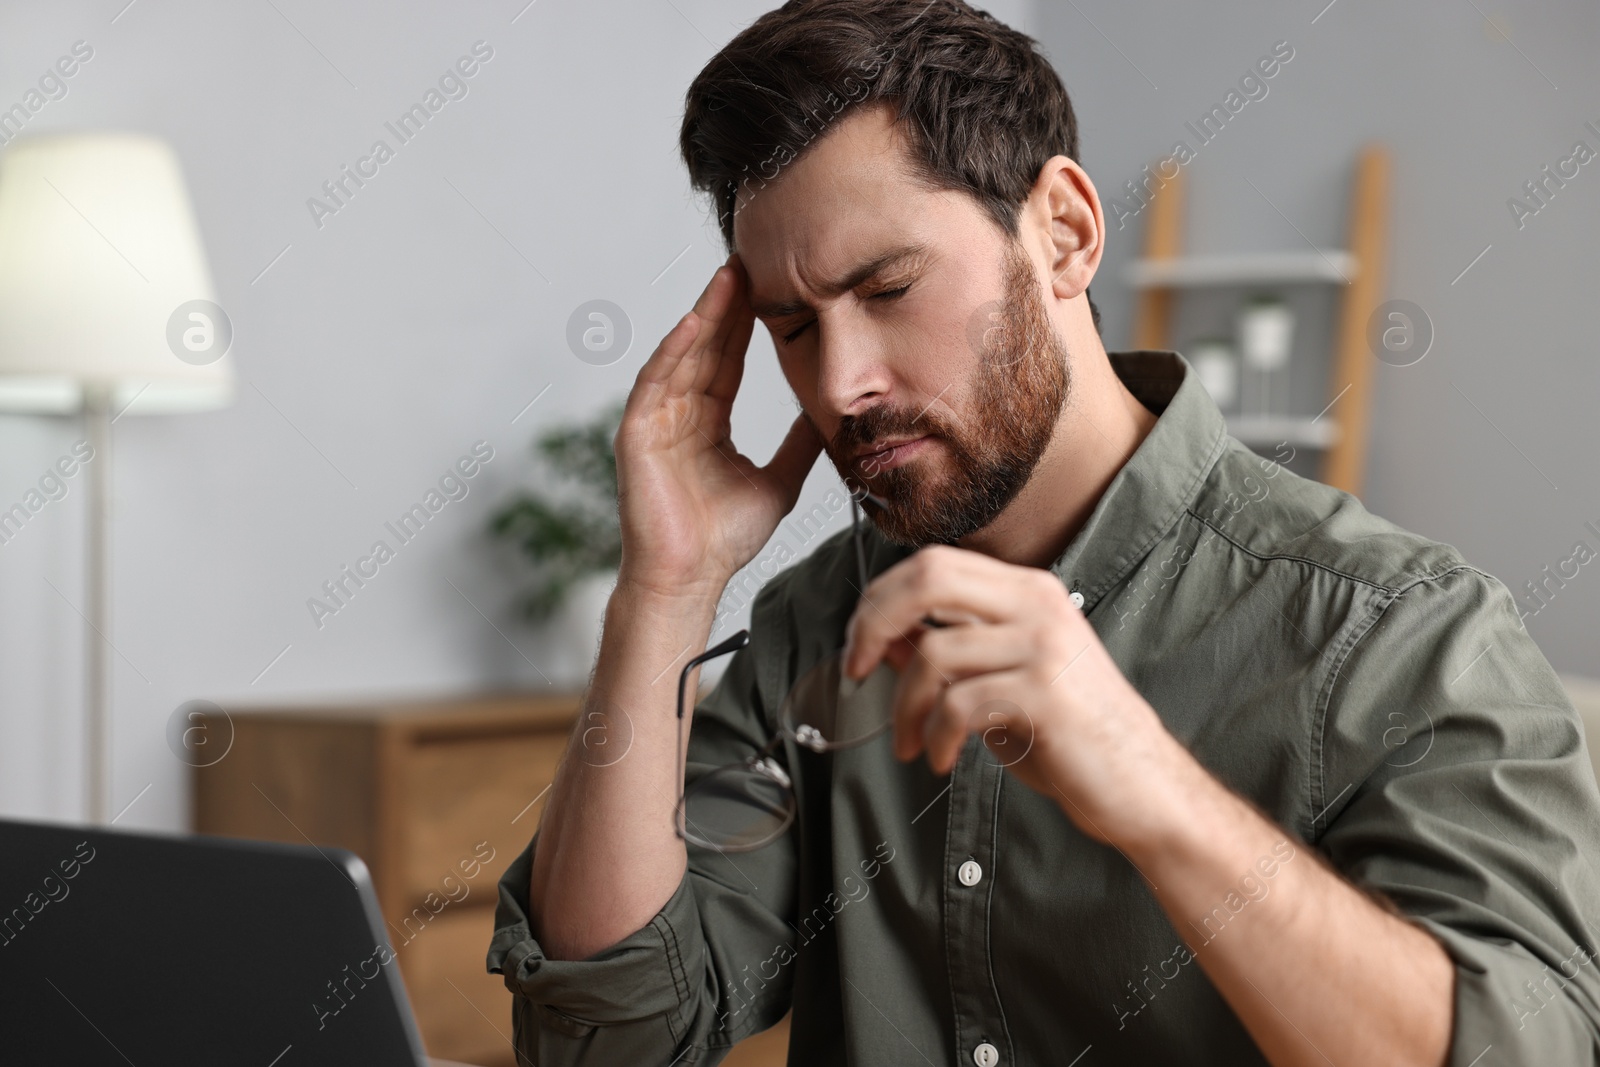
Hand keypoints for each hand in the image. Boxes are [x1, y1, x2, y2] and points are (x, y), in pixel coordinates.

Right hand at [614, 254, 823, 598]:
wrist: (691, 579)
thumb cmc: (725, 540)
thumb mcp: (779, 481)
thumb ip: (798, 446)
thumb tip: (829, 415)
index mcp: (708, 425)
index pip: (729, 363)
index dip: (748, 326)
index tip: (771, 287)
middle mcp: (679, 416)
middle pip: (705, 349)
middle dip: (727, 306)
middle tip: (750, 260)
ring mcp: (655, 422)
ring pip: (682, 357)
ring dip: (704, 316)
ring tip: (729, 277)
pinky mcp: (637, 436)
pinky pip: (655, 384)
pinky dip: (674, 352)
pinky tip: (696, 323)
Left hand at [840, 545, 1190, 847]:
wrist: (1142, 784)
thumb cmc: (1074, 736)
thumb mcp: (1002, 683)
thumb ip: (950, 653)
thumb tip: (886, 637)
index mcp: (1027, 591)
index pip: (933, 563)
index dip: (881, 597)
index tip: (859, 642)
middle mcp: (1037, 605)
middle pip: (927, 580)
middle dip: (874, 625)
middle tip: (856, 669)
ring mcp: (1044, 645)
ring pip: (934, 654)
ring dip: (904, 707)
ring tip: (909, 742)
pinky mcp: (1045, 693)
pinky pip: (959, 703)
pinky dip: (935, 735)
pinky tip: (941, 757)